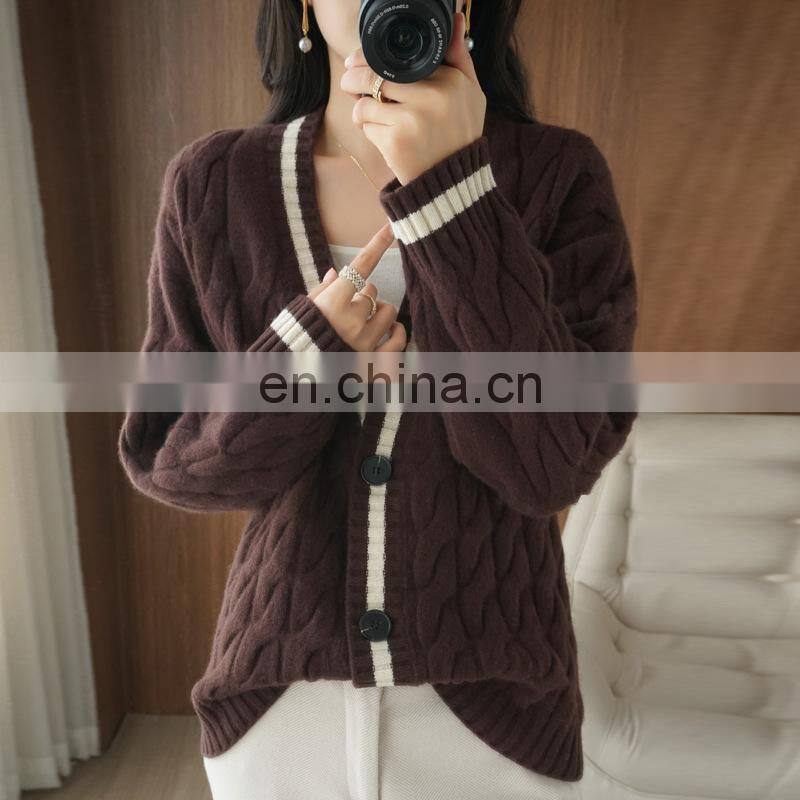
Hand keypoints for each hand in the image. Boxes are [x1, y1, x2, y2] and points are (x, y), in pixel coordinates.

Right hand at [308, 222, 406, 351]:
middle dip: (363, 293)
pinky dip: (396, 332)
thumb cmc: (297, 340)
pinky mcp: (375, 360)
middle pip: (372, 290)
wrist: (296, 379)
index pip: (360, 266)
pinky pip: (398, 338)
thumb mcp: (303, 311)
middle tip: (351, 304)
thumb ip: (323, 291)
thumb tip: (335, 272)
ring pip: (387, 311)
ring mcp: (365, 342)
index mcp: (332, 303)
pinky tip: (390, 330)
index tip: (392, 226)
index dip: (377, 244)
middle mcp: (351, 321)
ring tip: (366, 319)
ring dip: (379, 311)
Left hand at [340, 11, 486, 184]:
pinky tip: (383, 137)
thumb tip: (456, 18)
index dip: (370, 58)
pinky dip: (369, 131)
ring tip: (369, 115)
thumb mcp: (470, 92)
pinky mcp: (396, 142)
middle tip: (347, 82)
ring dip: (361, 110)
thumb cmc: (462, 133)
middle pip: (373, 76)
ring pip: (365, 103)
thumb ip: (458, 56)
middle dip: (353, 79)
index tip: (358, 61)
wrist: (456, 182)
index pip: (396, 59)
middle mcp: (430, 97)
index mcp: (447, 79)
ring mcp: (411, 120)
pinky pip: (367, 127)